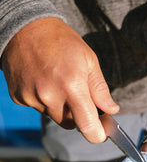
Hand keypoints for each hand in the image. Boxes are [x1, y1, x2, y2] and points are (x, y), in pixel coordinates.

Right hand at [1, 17, 118, 142]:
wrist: (24, 26)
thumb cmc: (61, 41)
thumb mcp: (89, 60)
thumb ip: (100, 90)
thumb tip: (111, 110)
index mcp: (72, 86)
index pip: (88, 126)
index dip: (97, 134)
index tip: (101, 133)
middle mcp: (50, 95)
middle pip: (71, 124)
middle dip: (78, 115)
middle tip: (77, 93)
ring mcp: (32, 97)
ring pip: (54, 116)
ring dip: (59, 107)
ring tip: (57, 82)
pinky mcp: (19, 97)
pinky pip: (38, 108)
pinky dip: (43, 100)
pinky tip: (42, 81)